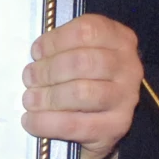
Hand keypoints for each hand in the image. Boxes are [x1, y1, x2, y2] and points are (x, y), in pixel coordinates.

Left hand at [21, 14, 141, 158]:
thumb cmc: (86, 77)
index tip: (36, 52)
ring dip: (47, 96)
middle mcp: (129, 67)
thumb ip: (63, 48)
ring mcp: (126, 98)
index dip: (55, 40)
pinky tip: (30, 121)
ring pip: (81, 92)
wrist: (105, 118)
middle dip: (48, 70)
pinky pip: (76, 125)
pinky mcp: (116, 127)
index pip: (87, 31)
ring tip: (29, 99)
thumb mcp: (81, 52)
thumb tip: (37, 56)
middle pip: (83, 62)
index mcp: (120, 39)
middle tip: (29, 78)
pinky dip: (47, 123)